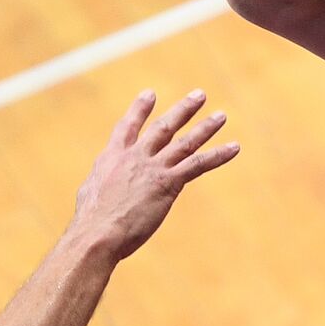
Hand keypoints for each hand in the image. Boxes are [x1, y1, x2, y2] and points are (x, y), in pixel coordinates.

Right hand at [68, 90, 238, 259]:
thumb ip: (103, 183)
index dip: (139, 109)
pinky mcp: (168, 183)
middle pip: (163, 127)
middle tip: (200, 95)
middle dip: (183, 110)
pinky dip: (218, 155)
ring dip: (206, 127)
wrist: (98, 232)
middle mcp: (135, 156)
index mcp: (112, 157)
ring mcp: (153, 168)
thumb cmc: (90, 220)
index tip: (150, 93)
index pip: (127, 126)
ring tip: (221, 115)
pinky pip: (198, 164)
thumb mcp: (91, 193)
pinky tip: (234, 147)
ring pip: (185, 142)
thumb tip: (102, 187)